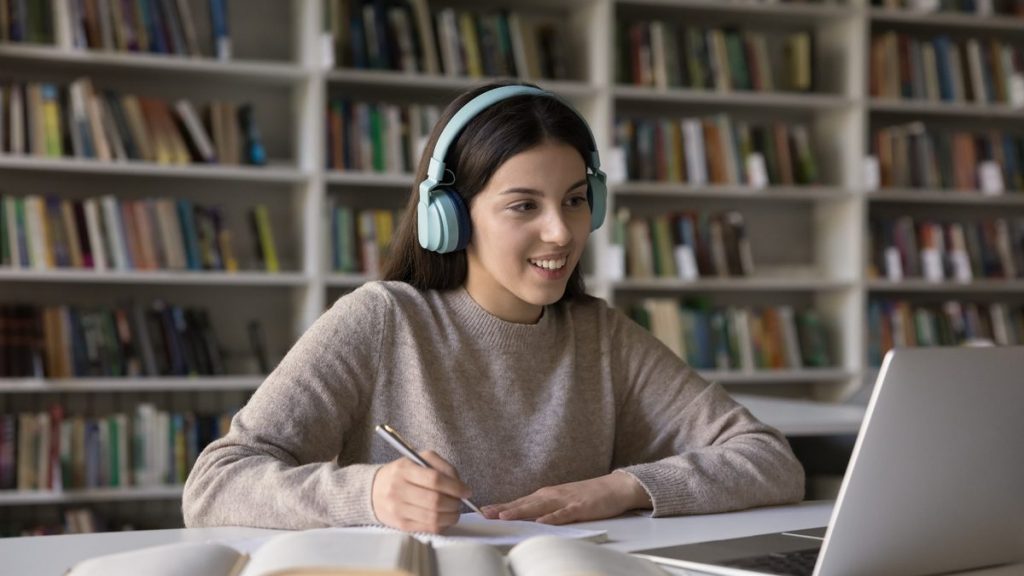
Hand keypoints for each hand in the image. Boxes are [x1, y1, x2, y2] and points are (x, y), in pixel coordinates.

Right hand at [371, 450, 471, 533]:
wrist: (373, 491)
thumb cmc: (400, 474)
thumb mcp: (417, 460)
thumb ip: (440, 466)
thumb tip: (459, 483)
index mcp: (404, 470)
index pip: (435, 479)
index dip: (455, 486)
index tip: (466, 490)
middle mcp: (399, 489)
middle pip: (435, 501)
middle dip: (455, 502)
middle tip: (460, 501)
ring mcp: (398, 509)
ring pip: (433, 517)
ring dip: (451, 516)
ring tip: (454, 510)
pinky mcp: (401, 524)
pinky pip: (428, 528)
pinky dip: (442, 524)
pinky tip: (445, 518)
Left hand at [480, 471, 650, 524]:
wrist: (615, 487)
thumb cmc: (587, 496)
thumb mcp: (562, 501)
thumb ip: (545, 509)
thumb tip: (526, 519)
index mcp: (547, 495)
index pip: (520, 502)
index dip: (501, 506)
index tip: (482, 511)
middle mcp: (552, 495)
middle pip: (524, 503)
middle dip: (503, 508)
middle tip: (484, 514)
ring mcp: (566, 500)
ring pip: (539, 507)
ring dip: (521, 511)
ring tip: (504, 516)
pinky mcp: (580, 507)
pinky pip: (564, 514)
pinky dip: (552, 518)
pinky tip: (541, 522)